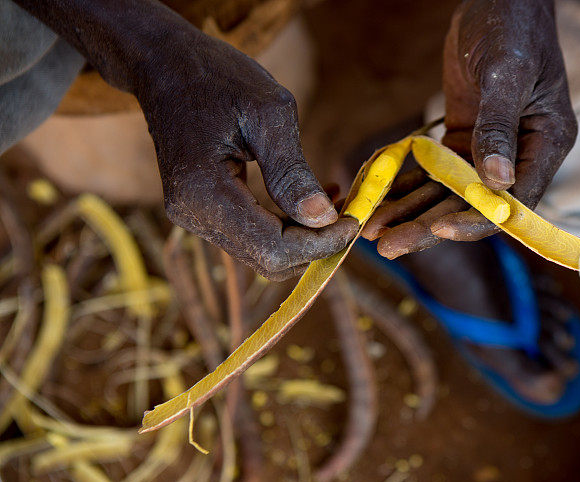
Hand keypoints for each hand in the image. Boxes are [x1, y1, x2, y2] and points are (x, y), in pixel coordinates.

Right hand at [138, 32, 356, 279]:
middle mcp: (192, 215)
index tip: (353, 221)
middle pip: (268, 260)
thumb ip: (292, 171)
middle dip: (314, 244)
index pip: (272, 249)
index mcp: (203, 193)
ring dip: (303, 236)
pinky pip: (252, 235)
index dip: (319, 245)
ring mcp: (193, 217)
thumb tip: (322, 219)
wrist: (167, 63)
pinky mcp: (201, 212)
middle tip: (346, 210)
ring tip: (332, 200)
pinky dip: (285, 225)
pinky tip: (308, 199)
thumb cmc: (219, 78)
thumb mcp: (268, 114)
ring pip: (262, 253)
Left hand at [364, 0, 576, 257]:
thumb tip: (497, 183)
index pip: (514, 202)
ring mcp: (488, 152)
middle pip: (472, 207)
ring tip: (372, 232)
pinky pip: (433, 174)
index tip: (437, 230)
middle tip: (386, 245)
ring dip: (410, 213)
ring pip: (448, 196)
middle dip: (428, 227)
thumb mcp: (507, 73)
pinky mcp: (462, 141)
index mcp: (545, 145)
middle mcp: (518, 157)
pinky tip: (378, 202)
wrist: (499, 0)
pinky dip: (406, 187)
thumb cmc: (512, 27)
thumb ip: (499, 126)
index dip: (476, 220)